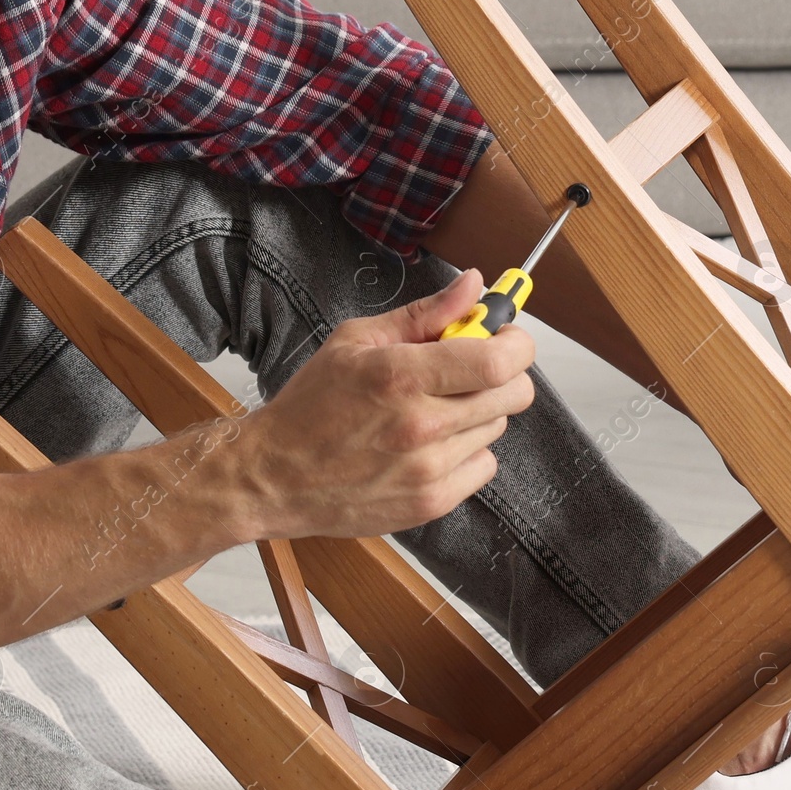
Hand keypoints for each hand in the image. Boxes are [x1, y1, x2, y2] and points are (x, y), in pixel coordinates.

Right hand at [244, 269, 535, 539]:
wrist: (273, 477)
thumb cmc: (311, 406)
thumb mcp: (357, 341)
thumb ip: (423, 314)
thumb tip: (474, 287)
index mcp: (401, 376)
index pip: (499, 361)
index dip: (517, 345)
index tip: (507, 338)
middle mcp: (420, 425)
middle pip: (512, 394)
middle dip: (504, 374)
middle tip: (473, 371)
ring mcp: (428, 469)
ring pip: (496, 427)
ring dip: (478, 414)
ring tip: (434, 411)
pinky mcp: (431, 503)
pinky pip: (484, 467)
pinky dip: (467, 453)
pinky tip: (431, 446)